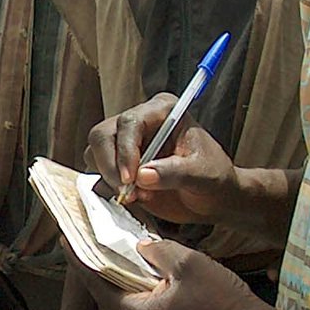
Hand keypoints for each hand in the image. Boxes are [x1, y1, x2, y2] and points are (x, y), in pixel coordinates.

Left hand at [79, 239, 273, 309]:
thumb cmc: (223, 302)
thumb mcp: (187, 264)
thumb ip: (156, 250)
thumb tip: (140, 247)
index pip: (95, 282)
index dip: (79, 256)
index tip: (65, 235)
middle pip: (109, 294)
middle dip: (101, 265)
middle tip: (90, 237)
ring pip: (128, 303)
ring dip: (124, 278)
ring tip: (116, 249)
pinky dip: (141, 292)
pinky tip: (145, 271)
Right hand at [88, 94, 238, 227]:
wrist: (214, 198)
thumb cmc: (214, 179)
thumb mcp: (202, 175)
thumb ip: (174, 173)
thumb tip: (143, 175)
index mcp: (163, 111)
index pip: (130, 123)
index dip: (125, 150)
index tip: (131, 179)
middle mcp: (141, 121)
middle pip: (103, 135)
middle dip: (110, 165)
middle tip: (128, 191)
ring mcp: (128, 142)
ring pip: (95, 152)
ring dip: (109, 177)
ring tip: (139, 195)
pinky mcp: (120, 163)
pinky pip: (99, 170)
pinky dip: (109, 186)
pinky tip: (135, 197)